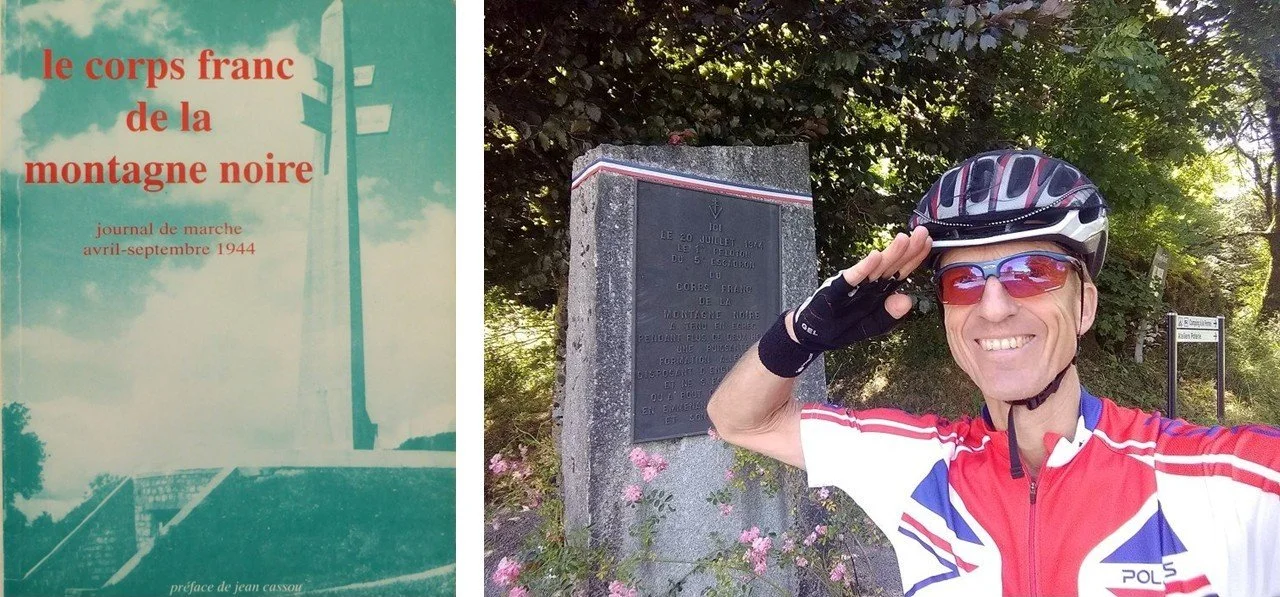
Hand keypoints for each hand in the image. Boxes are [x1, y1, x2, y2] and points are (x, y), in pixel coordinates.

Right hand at [787, 226, 932, 349]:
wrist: (813, 334)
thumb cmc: (843, 327)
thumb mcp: (873, 326)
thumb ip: (890, 316)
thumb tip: (908, 300)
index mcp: (880, 290)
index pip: (902, 271)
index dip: (916, 257)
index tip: (929, 242)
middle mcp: (869, 283)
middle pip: (892, 265)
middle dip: (908, 249)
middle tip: (922, 233)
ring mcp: (853, 285)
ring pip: (876, 268)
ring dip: (890, 253)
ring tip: (904, 239)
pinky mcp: (836, 289)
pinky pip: (852, 278)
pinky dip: (864, 268)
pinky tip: (875, 257)